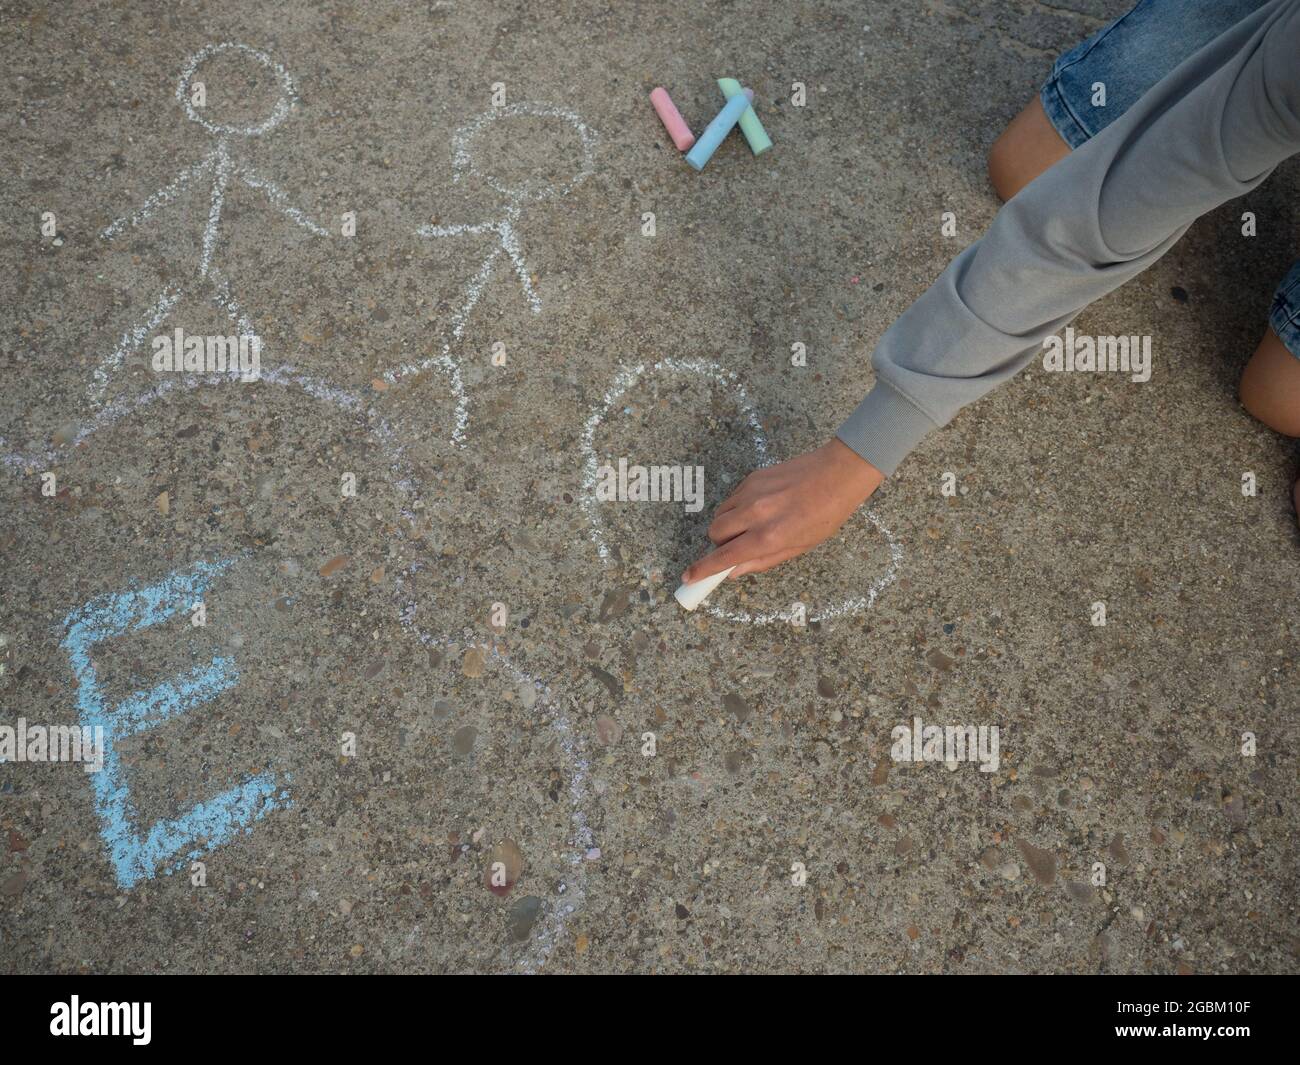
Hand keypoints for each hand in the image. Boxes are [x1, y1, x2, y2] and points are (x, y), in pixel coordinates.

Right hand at [683, 438, 884, 582]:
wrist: (838, 474)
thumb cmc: (825, 514)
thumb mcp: (800, 547)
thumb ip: (763, 560)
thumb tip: (734, 571)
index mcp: (769, 536)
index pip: (724, 556)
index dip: (703, 569)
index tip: (689, 577)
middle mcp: (755, 514)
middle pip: (714, 533)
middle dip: (720, 543)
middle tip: (739, 544)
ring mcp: (751, 493)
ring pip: (720, 514)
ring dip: (727, 525)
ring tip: (751, 525)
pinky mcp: (752, 478)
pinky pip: (732, 499)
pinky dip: (737, 508)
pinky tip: (759, 508)